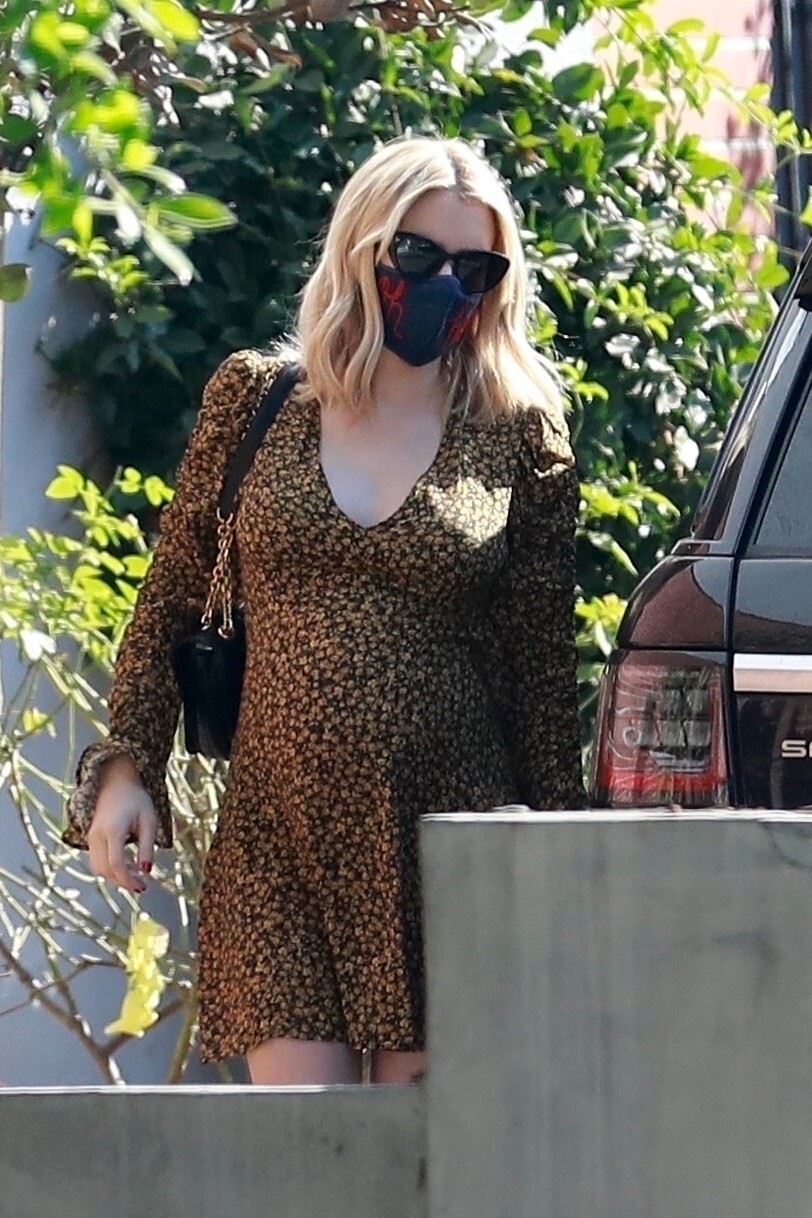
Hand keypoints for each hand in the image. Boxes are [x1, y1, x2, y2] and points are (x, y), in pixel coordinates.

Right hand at [87, 757, 157, 893]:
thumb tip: (146, 872)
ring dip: (114, 878)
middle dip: (121, 882)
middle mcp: (97, 835)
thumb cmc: (136, 800)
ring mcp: (91, 837)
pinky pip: (96, 861)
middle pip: (104, 870)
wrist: (116, 782)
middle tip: (140, 886)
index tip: (143, 886)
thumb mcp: (149, 821)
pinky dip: (108, 869)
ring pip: (97, 868)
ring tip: (134, 878)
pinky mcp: (90, 838)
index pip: (116, 863)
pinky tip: (125, 868)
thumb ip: (147, 847)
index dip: (128, 879)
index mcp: (113, 829)